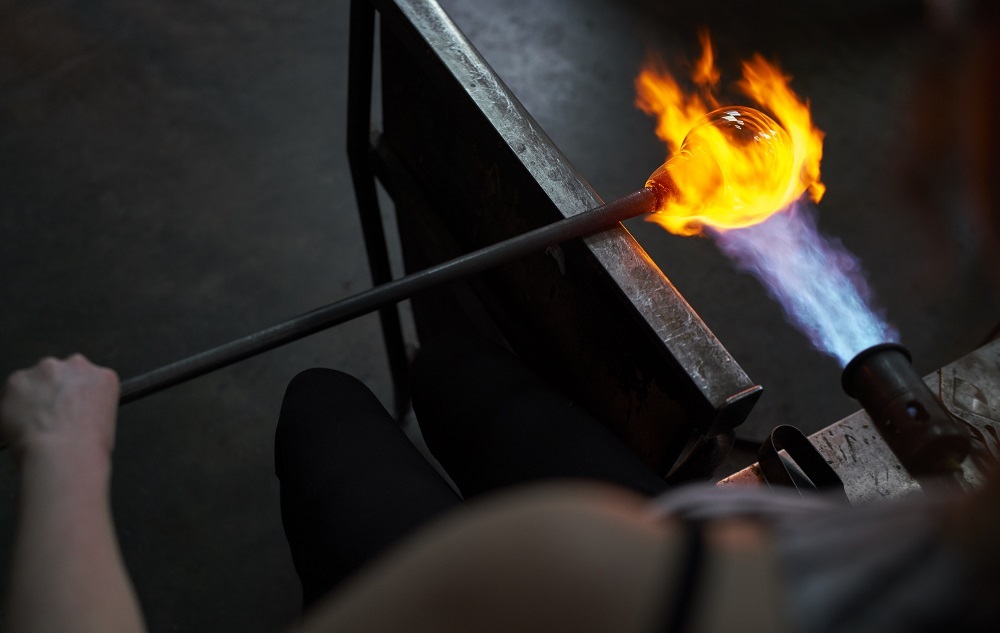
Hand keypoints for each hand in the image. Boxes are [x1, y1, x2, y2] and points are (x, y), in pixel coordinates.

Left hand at [1, 354, 119, 459]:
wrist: (63, 455)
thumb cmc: (87, 448)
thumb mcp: (107, 423)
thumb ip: (90, 407)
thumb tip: (74, 415)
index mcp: (103, 377)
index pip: (89, 379)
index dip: (77, 397)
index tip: (71, 408)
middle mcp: (77, 366)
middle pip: (61, 374)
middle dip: (55, 391)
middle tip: (52, 417)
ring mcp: (46, 370)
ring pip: (36, 380)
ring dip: (34, 396)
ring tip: (36, 424)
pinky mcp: (18, 379)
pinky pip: (12, 391)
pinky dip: (13, 406)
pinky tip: (22, 425)